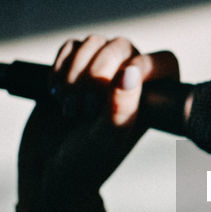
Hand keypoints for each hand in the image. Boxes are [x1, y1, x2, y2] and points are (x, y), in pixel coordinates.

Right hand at [18, 35, 178, 211]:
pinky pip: (70, 46)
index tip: (119, 87)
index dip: (146, 64)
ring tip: (68, 107)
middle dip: (97, 72)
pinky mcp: (72, 68)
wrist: (45, 169)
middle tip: (83, 108)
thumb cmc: (84, 163)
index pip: (165, 63)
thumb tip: (131, 71)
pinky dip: (59, 66)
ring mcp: (99, 73)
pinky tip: (55, 93)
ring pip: (94, 42)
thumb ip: (121, 108)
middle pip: (122, 46)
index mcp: (149, 99)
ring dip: (75, 72)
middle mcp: (128, 82)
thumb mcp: (106, 140)